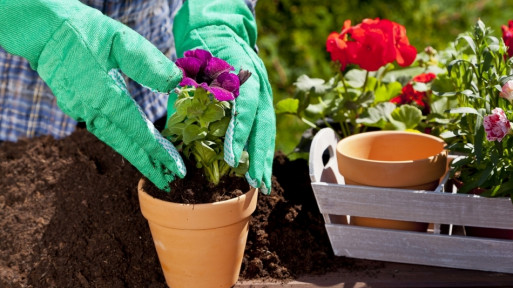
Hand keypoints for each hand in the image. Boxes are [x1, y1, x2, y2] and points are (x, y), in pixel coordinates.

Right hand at [0, 0, 184, 190]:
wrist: (44, 31)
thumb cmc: (85, 31)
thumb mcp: (120, 40)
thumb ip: (148, 63)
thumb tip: (176, 82)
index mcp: (101, 95)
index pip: (137, 131)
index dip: (158, 151)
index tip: (177, 168)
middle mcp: (89, 110)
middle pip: (125, 145)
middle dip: (149, 165)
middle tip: (171, 182)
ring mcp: (80, 111)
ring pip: (114, 141)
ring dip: (136, 157)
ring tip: (157, 172)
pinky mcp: (77, 108)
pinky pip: (105, 132)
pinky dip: (123, 142)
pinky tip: (135, 147)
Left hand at [173, 0, 275, 193]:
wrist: (219, 26)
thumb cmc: (202, 44)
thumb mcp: (193, 62)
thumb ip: (191, 90)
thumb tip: (182, 127)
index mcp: (245, 72)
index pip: (246, 107)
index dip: (240, 133)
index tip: (232, 158)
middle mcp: (259, 83)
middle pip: (265, 123)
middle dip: (261, 155)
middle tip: (257, 182)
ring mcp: (262, 92)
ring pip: (268, 128)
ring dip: (265, 156)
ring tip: (262, 182)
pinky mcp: (259, 99)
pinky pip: (264, 126)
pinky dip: (261, 147)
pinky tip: (258, 165)